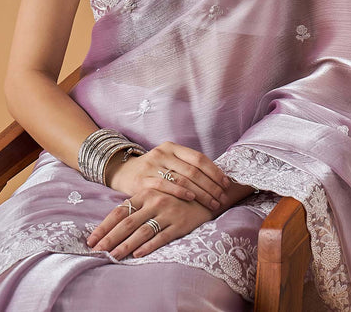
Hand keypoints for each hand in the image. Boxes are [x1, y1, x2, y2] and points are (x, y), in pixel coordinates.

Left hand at [87, 188, 213, 259]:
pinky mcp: (180, 223)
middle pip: (127, 222)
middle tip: (97, 251)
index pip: (119, 211)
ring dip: (125, 245)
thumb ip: (138, 205)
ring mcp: (167, 212)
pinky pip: (161, 237)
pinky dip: (149, 246)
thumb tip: (114, 224)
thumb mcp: (156, 195)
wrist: (206, 194)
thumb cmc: (176, 196)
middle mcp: (155, 201)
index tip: (91, 239)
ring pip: (142, 231)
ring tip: (113, 256)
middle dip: (109, 238)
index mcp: (145, 193)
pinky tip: (138, 254)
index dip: (104, 226)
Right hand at [106, 141, 231, 211]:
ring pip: (183, 178)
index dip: (215, 171)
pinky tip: (191, 198)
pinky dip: (180, 191)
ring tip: (213, 203)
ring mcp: (153, 165)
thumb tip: (218, 178)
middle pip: (193, 170)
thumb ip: (187, 166)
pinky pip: (165, 185)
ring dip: (201, 192)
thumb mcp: (169, 161)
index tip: (226, 184)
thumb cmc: (153, 170)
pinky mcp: (143, 179)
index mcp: (173, 147)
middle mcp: (163, 153)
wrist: (123, 172)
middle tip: (222, 197)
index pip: (199, 158)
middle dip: (211, 185)